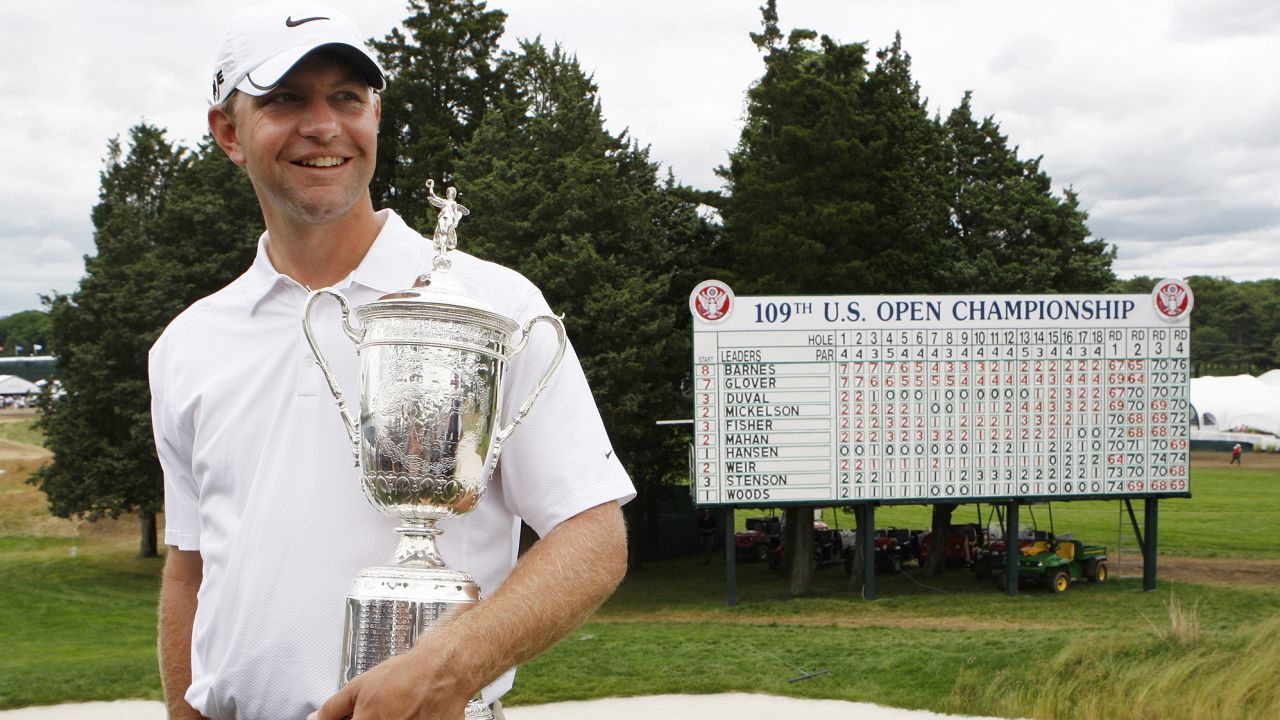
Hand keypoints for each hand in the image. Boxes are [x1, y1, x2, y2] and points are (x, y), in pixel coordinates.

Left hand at [308, 648, 470, 719]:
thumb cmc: (407, 675)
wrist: (444, 669)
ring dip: (391, 718)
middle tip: (379, 709)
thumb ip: (332, 708)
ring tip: (397, 708)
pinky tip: (413, 711)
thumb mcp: (359, 686)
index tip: (354, 717)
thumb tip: (316, 719)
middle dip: (371, 718)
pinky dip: (411, 718)